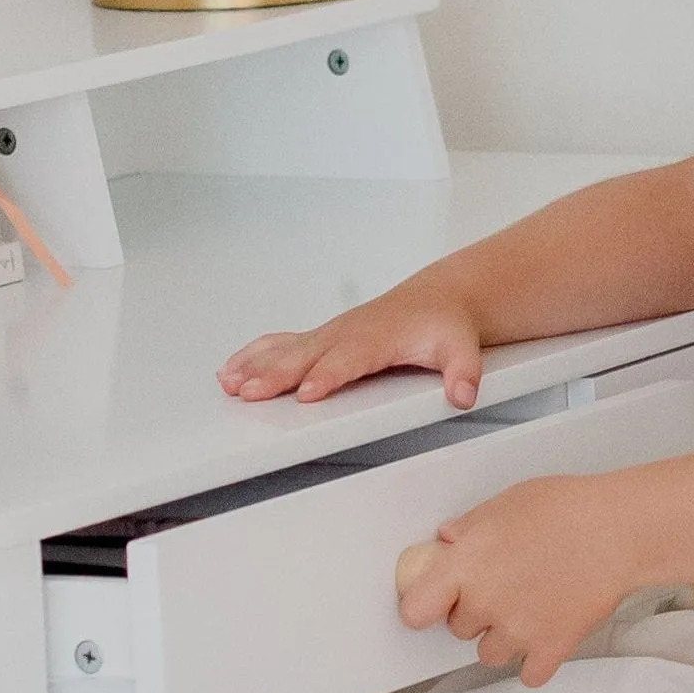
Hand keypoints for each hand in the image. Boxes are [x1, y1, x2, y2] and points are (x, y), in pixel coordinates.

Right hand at [219, 285, 488, 407]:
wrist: (437, 300)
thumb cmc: (444, 325)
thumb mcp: (463, 349)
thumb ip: (464, 372)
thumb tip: (464, 392)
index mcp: (377, 337)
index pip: (348, 359)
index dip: (327, 375)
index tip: (307, 392)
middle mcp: (347, 333)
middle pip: (307, 355)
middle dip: (277, 374)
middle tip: (251, 392)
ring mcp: (330, 334)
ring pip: (287, 350)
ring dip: (256, 366)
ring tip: (229, 383)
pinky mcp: (321, 338)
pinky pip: (281, 344)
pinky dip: (255, 355)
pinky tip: (233, 369)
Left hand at [394, 474, 644, 683]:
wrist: (620, 531)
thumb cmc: (567, 510)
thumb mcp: (506, 504)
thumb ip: (470, 528)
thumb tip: (448, 542)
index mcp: (465, 565)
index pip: (416, 609)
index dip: (424, 605)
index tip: (433, 601)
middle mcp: (485, 603)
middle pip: (458, 629)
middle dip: (474, 613)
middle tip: (502, 588)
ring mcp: (518, 631)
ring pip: (489, 655)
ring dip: (501, 639)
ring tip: (525, 611)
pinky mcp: (551, 649)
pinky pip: (528, 674)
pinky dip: (534, 661)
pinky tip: (543, 635)